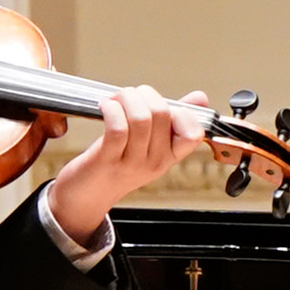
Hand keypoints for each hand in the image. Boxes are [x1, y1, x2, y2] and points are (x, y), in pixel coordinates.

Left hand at [45, 89, 218, 240]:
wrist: (88, 195)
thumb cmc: (118, 164)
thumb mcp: (151, 145)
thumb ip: (175, 120)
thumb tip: (200, 98)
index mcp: (169, 156)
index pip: (194, 133)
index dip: (182, 112)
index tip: (162, 106)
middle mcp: (155, 161)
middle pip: (162, 113)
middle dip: (144, 94)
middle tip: (129, 96)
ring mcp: (132, 162)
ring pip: (141, 117)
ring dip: (126, 98)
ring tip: (115, 100)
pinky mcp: (108, 159)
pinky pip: (117, 127)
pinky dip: (111, 109)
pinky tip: (105, 106)